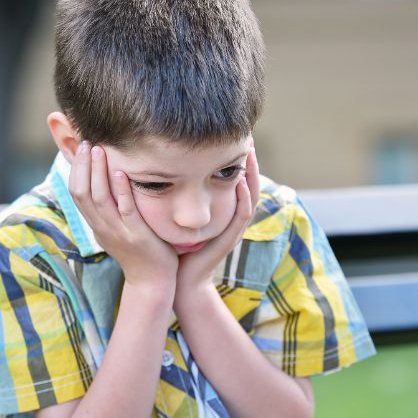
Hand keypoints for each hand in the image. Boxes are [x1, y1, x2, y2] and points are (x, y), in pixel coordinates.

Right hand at [69, 142, 178, 290]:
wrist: (151, 282)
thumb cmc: (139, 252)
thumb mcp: (117, 230)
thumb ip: (110, 210)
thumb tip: (105, 185)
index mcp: (96, 225)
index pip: (76, 193)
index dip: (76, 170)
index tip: (80, 148)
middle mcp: (102, 227)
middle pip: (82, 193)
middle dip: (82, 166)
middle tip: (86, 142)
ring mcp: (119, 231)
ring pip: (100, 199)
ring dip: (98, 172)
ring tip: (99, 150)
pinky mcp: (137, 235)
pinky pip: (126, 211)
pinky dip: (122, 191)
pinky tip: (122, 173)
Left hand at [174, 145, 260, 305]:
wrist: (179, 281)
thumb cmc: (176, 248)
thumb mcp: (179, 215)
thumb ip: (178, 195)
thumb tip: (165, 168)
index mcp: (222, 212)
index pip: (235, 180)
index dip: (237, 160)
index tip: (235, 136)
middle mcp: (231, 218)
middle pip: (250, 184)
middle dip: (251, 162)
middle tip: (250, 138)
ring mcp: (233, 229)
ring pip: (251, 197)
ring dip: (252, 175)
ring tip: (251, 153)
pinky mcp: (229, 240)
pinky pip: (242, 217)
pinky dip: (244, 200)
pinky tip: (242, 183)